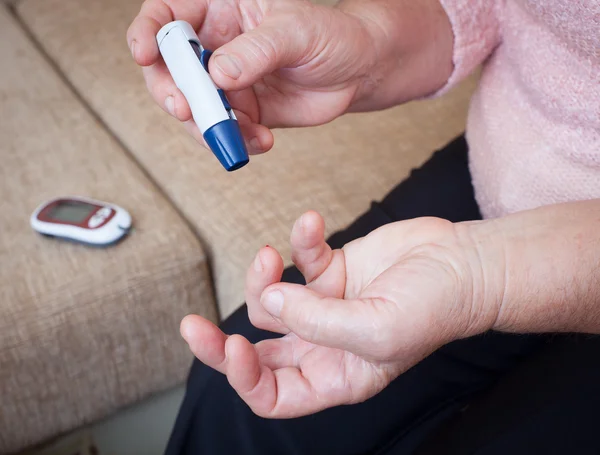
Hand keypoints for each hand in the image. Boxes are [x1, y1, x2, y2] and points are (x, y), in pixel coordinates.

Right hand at [126, 0, 377, 153]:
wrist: (358, 72)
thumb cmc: (332, 35)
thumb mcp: (296, 32)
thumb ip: (256, 50)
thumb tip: (218, 74)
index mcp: (221, 7)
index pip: (168, 15)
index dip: (148, 33)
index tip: (144, 54)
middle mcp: (216, 44)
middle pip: (169, 68)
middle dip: (172, 92)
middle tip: (186, 110)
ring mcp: (226, 81)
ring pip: (194, 107)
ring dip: (208, 127)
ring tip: (244, 134)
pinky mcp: (241, 110)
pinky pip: (223, 130)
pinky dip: (236, 141)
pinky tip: (263, 141)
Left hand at [180, 211, 500, 417]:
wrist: (464, 263)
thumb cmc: (435, 307)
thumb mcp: (377, 328)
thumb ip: (317, 321)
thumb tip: (269, 300)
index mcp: (336, 377)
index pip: (274, 395)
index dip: (243, 379)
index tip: (231, 344)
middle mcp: (324, 345)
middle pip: (258, 354)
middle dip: (222, 340)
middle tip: (192, 324)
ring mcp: (325, 306)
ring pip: (270, 299)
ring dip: (263, 275)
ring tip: (273, 253)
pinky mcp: (332, 269)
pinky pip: (299, 258)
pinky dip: (300, 240)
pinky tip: (311, 222)